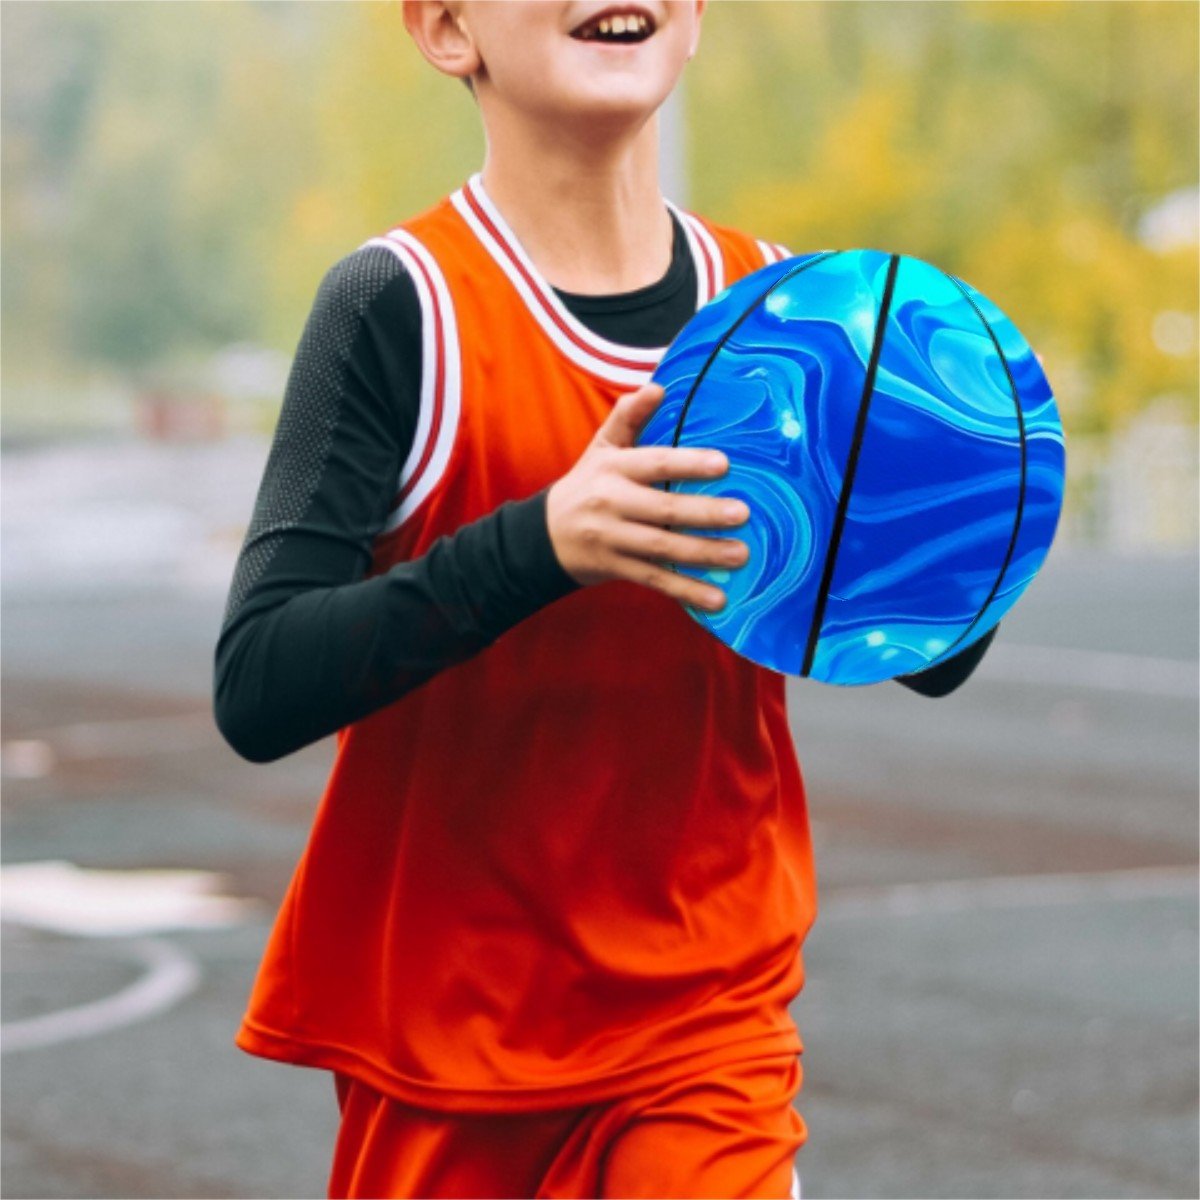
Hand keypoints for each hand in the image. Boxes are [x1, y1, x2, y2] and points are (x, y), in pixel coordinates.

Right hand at [546, 383, 749, 611]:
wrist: (545, 535)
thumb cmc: (588, 484)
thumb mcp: (601, 448)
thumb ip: (629, 417)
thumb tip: (658, 386)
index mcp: (613, 468)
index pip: (654, 463)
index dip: (687, 463)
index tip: (723, 465)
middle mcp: (611, 503)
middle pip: (663, 509)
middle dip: (704, 513)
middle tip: (742, 514)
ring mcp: (613, 539)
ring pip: (662, 548)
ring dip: (704, 554)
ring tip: (741, 555)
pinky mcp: (617, 569)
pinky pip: (655, 580)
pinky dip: (686, 591)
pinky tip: (716, 600)